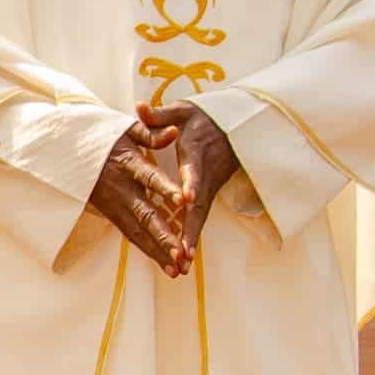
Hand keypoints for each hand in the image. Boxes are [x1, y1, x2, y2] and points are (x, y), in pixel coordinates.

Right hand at [86, 113, 189, 274]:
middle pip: (144, 215)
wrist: (64, 151)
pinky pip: (132, 235)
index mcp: (127, 164)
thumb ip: (151, 133)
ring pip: (137, 232)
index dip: (165, 187)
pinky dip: (149, 250)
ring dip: (157, 251)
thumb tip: (175, 134)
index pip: (148, 177)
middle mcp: (120, 189)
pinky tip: (165, 264)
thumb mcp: (124, 128)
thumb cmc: (100, 137)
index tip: (182, 200)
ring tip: (176, 269)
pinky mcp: (111, 214)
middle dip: (162, 236)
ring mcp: (114, 205)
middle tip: (180, 254)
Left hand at [139, 101, 238, 268]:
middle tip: (183, 253)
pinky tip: (183, 260)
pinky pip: (198, 218)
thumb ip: (160, 115)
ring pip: (199, 217)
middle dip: (191, 230)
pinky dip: (191, 238)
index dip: (191, 184)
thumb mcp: (183, 111)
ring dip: (191, 241)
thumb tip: (139, 108)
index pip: (194, 171)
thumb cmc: (203, 117)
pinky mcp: (206, 195)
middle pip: (199, 205)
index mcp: (197, 154)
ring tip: (182, 266)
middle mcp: (204, 175)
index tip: (186, 198)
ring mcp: (208, 188)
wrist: (235, 126)